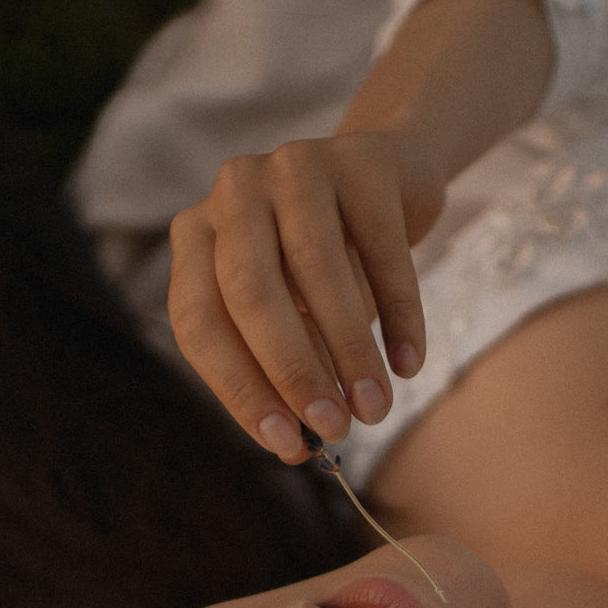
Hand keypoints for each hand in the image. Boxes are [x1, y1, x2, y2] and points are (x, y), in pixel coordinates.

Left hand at [167, 130, 441, 461]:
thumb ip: (283, 373)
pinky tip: (409, 364)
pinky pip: (382, 249)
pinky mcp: (361, 160)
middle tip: (335, 428)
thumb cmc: (326, 266)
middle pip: (250, 293)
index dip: (237, 388)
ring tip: (376, 409)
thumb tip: (295, 447)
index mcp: (197, 236)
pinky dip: (399, 314)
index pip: (199, 321)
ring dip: (351, 352)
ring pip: (319, 270)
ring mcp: (295, 166)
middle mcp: (234, 192)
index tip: (285, 443)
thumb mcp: (295, 317)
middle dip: (293, 371)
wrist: (387, 178)